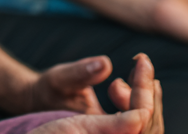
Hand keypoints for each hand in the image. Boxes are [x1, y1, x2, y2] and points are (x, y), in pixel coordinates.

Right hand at [31, 54, 162, 133]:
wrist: (39, 102)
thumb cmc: (48, 91)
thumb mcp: (61, 79)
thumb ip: (82, 74)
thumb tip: (105, 64)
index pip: (140, 119)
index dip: (144, 89)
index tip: (142, 60)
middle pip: (148, 125)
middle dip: (148, 91)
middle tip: (142, 63)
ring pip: (146, 125)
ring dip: (144, 96)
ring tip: (133, 72)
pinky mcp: (117, 133)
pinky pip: (138, 123)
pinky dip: (137, 101)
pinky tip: (123, 86)